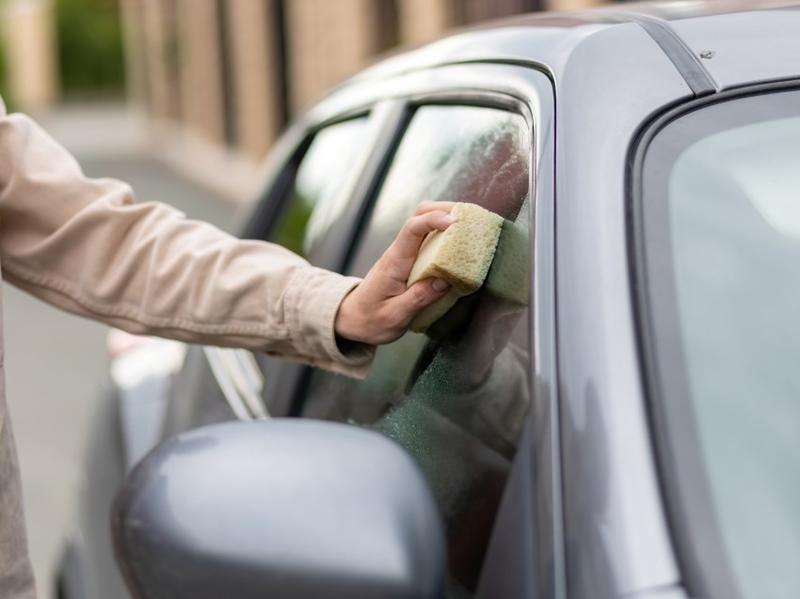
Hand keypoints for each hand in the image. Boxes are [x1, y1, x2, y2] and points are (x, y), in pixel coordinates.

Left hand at [334, 201, 456, 344]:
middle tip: (470, 217)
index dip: (434, 220)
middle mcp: (399, 252)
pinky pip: (427, 238)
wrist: (354, 319)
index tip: (455, 222)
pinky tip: (459, 241)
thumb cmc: (371, 319)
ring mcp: (404, 253)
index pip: (412, 229)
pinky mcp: (410, 259)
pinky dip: (444, 234)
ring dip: (446, 217)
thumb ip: (419, 298)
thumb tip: (445, 281)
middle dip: (444, 209)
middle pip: (419, 214)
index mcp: (394, 262)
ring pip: (424, 222)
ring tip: (471, 225)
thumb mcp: (395, 316)